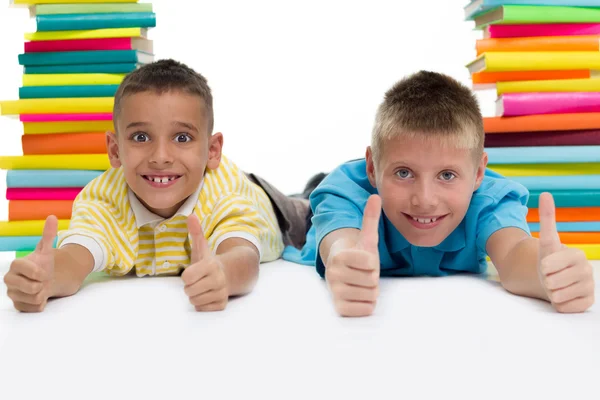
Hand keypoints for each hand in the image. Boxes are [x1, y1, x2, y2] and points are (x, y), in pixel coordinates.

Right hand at [4, 215, 56, 311]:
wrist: (44, 281)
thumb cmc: (43, 265)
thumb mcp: (47, 250)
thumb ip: (48, 235)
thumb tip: (52, 217)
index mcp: (15, 265)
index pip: (24, 269)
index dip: (37, 271)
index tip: (43, 272)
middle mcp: (9, 279)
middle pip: (30, 287)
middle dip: (41, 284)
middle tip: (41, 281)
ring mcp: (12, 293)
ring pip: (34, 298)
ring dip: (42, 294)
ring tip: (40, 287)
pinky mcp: (17, 305)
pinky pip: (34, 308)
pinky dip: (41, 304)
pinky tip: (39, 297)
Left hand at [181, 214, 227, 311]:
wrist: (229, 275)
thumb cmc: (209, 263)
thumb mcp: (202, 248)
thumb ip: (196, 232)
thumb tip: (191, 215)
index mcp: (211, 265)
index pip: (186, 277)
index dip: (187, 275)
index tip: (195, 271)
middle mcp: (218, 279)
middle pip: (189, 291)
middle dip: (191, 286)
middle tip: (199, 280)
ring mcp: (221, 293)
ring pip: (194, 301)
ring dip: (196, 295)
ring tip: (204, 287)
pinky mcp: (222, 305)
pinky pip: (202, 309)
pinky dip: (202, 304)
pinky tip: (209, 295)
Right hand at [326, 195, 381, 316]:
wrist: (340, 272)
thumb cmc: (357, 255)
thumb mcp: (366, 237)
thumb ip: (370, 217)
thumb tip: (375, 196)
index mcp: (339, 256)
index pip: (371, 262)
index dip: (373, 262)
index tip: (364, 261)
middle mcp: (333, 274)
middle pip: (372, 280)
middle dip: (372, 278)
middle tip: (363, 274)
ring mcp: (335, 292)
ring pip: (371, 295)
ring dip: (371, 291)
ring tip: (360, 284)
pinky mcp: (339, 308)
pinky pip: (365, 310)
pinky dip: (367, 305)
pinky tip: (358, 296)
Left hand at [538, 192, 594, 312]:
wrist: (553, 280)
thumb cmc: (549, 261)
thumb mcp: (547, 241)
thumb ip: (547, 218)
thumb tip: (545, 193)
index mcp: (577, 255)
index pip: (549, 265)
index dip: (543, 267)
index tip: (547, 265)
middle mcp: (588, 271)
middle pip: (552, 282)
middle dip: (546, 280)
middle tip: (551, 277)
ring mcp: (589, 288)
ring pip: (557, 295)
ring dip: (551, 292)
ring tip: (556, 286)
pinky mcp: (587, 304)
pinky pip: (564, 307)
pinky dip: (559, 304)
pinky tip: (563, 296)